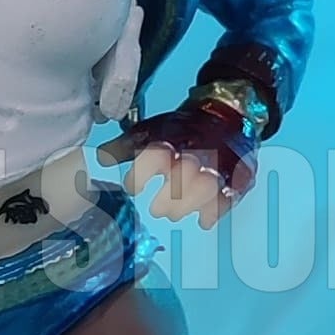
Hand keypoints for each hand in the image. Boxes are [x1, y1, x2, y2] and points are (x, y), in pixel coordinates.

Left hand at [96, 96, 257, 228]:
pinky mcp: (234, 177)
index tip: (133, 188)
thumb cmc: (181, 128)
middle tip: (156, 209)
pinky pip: (226, 198)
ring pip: (204, 190)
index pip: (152, 160)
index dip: (139, 177)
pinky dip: (213, 212)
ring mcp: (216, 166)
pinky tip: (202, 221)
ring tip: (175, 214)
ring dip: (187, 207)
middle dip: (165, 200)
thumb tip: (100, 158)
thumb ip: (124, 147)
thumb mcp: (150, 130)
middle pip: (180, 179)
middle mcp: (193, 153)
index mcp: (170, 141)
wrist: (225, 114)